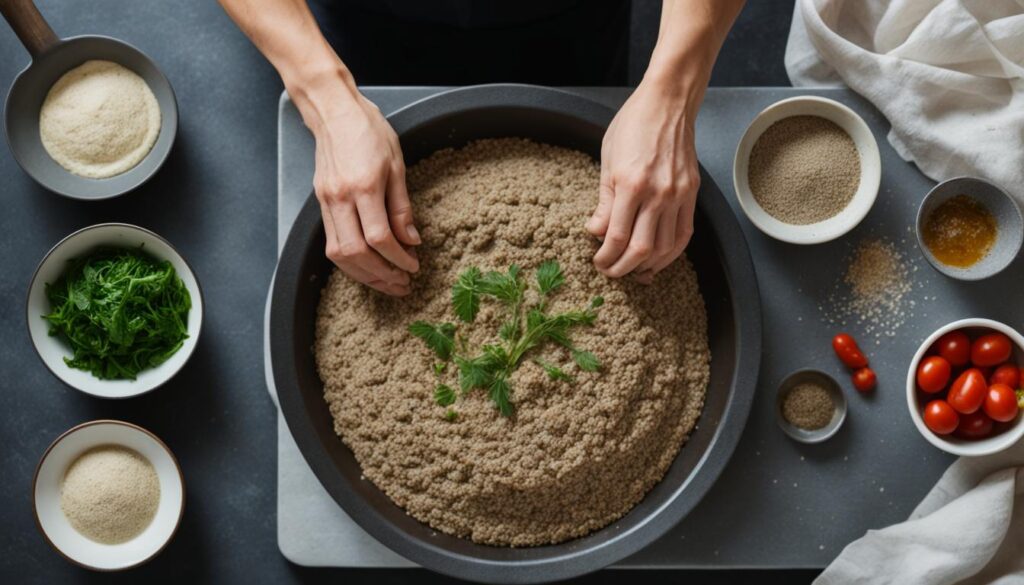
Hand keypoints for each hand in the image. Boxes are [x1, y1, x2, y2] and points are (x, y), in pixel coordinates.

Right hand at [303, 81, 419, 295]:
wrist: (334, 111)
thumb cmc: (369, 130)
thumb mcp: (397, 164)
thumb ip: (402, 206)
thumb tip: (411, 240)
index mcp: (363, 187)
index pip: (379, 238)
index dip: (398, 259)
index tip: (413, 266)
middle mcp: (340, 198)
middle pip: (356, 253)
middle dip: (381, 275)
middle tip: (402, 284)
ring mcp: (326, 202)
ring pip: (338, 254)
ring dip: (363, 274)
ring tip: (386, 282)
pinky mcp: (320, 203)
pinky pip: (331, 243)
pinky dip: (349, 261)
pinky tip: (366, 266)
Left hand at [587, 82, 699, 283]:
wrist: (668, 104)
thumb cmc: (633, 125)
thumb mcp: (607, 161)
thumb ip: (604, 201)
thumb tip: (597, 232)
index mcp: (631, 185)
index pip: (616, 237)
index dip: (605, 258)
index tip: (598, 262)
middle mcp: (657, 193)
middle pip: (641, 249)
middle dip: (623, 268)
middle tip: (611, 272)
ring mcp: (678, 195)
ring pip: (666, 248)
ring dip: (647, 265)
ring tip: (633, 270)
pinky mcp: (692, 193)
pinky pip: (685, 234)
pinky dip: (671, 253)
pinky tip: (658, 259)